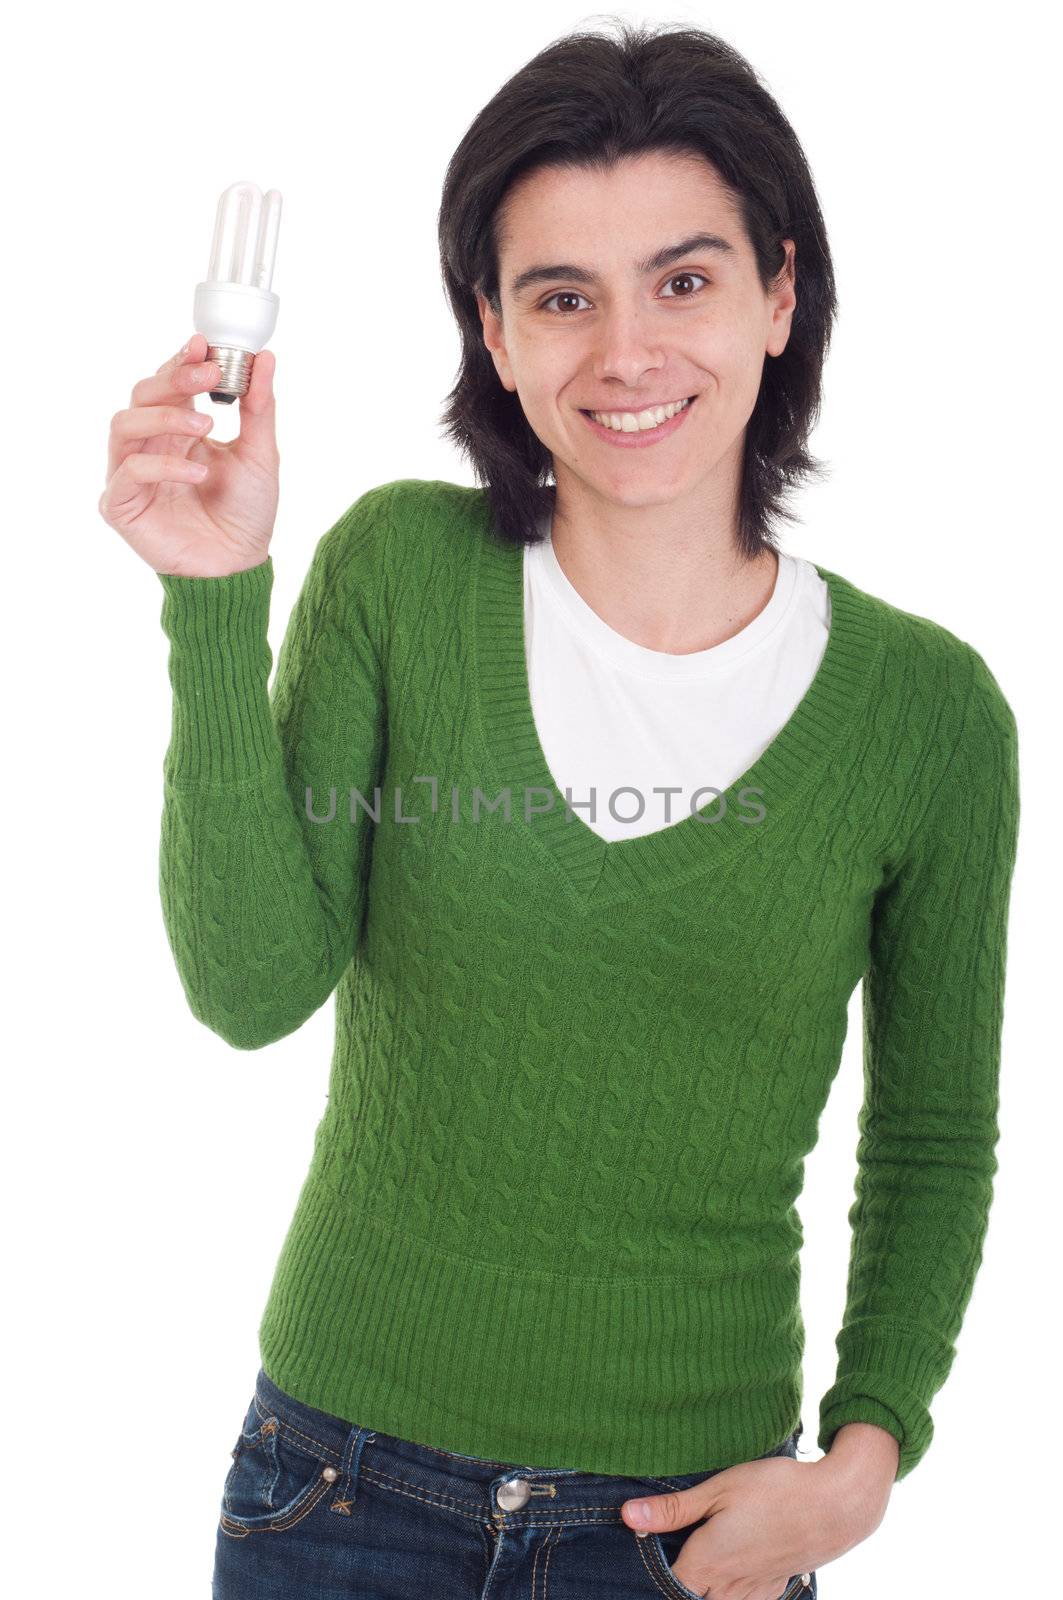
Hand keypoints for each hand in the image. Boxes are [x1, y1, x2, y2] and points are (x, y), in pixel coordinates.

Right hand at [99, 332, 278, 577]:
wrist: (240, 566)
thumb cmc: (247, 513)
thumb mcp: (261, 454)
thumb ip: (259, 408)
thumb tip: (265, 358)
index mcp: (177, 430)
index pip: (168, 385)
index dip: (181, 362)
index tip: (204, 345)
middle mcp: (150, 446)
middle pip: (141, 395)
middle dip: (173, 380)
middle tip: (208, 376)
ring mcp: (131, 475)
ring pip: (124, 424)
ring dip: (164, 417)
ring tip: (205, 425)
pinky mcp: (121, 506)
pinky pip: (129, 472)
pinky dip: (163, 466)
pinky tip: (198, 471)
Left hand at [621, 1445, 892, 1598]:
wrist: (835, 1505)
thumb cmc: (775, 1489)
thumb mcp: (719, 1488)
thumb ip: (673, 1509)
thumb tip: (628, 1517)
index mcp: (706, 1563)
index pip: (665, 1585)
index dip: (652, 1570)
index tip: (648, 1545)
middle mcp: (727, 1588)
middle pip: (688, 1597)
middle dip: (678, 1582)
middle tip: (677, 1548)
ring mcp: (752, 1593)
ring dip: (702, 1588)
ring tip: (700, 1560)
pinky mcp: (773, 1590)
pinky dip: (727, 1593)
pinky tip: (726, 1572)